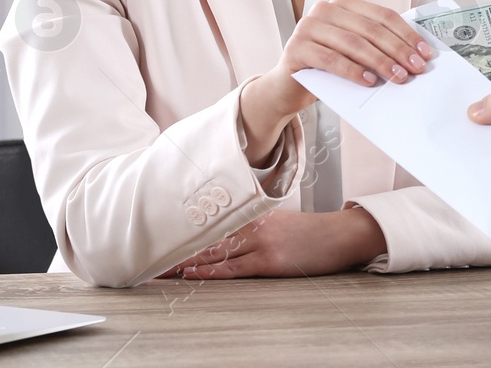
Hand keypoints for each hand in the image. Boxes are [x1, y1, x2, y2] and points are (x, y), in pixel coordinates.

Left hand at [158, 207, 386, 278]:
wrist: (343, 235)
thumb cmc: (316, 234)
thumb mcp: (284, 224)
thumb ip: (258, 227)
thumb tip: (233, 238)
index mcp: (256, 216)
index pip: (214, 223)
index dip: (186, 231)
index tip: (162, 236)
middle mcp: (254, 226)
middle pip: (208, 237)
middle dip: (178, 247)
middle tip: (148, 254)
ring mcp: (261, 243)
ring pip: (215, 252)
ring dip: (185, 261)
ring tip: (159, 267)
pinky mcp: (270, 260)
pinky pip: (234, 267)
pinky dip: (210, 271)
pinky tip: (191, 274)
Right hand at [240, 0, 433, 162]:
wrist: (287, 87)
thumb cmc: (327, 67)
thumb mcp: (354, 51)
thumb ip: (375, 45)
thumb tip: (413, 55)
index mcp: (343, 4)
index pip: (383, 16)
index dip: (406, 34)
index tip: (425, 53)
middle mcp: (324, 9)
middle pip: (371, 29)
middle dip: (398, 50)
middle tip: (415, 68)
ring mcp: (308, 26)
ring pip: (354, 43)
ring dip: (380, 62)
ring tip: (398, 77)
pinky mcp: (296, 47)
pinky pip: (331, 59)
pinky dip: (353, 71)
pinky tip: (369, 81)